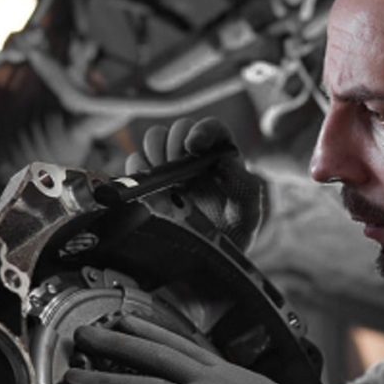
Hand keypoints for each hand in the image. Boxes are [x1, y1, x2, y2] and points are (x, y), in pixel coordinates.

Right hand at [128, 117, 264, 249]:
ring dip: (156, 155)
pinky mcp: (148, 180)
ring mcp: (170, 164)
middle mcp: (195, 154)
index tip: (193, 147)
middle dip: (175, 146)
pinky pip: (135, 162)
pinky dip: (139, 173)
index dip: (201, 131)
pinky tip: (152, 192)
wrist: (207, 255)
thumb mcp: (247, 214)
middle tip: (178, 173)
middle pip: (178, 128)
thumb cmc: (233, 232)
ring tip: (167, 183)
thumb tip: (228, 164)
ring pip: (155, 138)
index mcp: (222, 154)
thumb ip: (246, 188)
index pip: (211, 128)